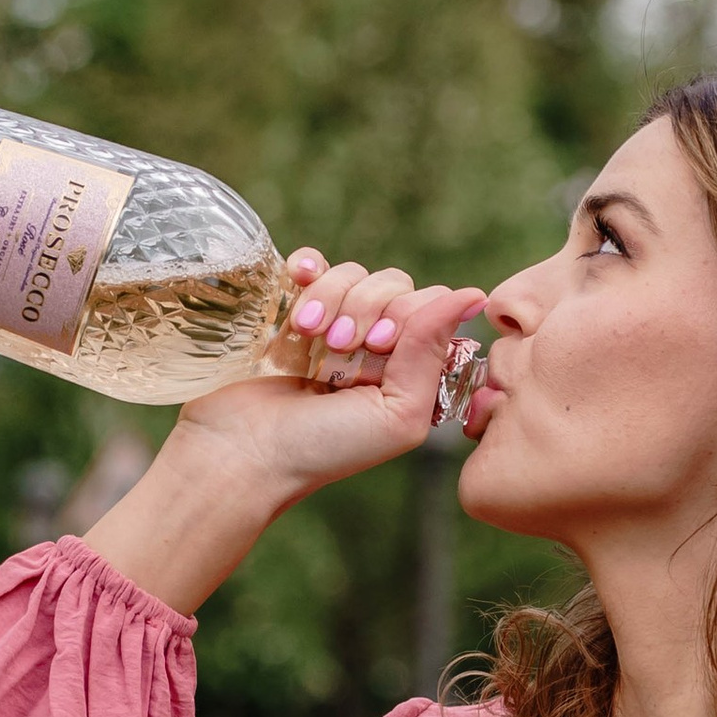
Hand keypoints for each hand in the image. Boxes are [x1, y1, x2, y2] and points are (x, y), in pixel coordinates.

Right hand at [78, 252, 485, 614]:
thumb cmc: (324, 448)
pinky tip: (296, 280)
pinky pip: (310, 264)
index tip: (379, 347)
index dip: (407, 315)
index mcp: (406, 369)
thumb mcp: (397, 413)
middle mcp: (373, 344)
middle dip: (367, 308)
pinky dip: (306, 266)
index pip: (429, 307)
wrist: (243, 452)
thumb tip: (472, 295)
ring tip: (308, 335)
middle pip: (393, 284)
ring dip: (332, 297)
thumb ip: (431, 353)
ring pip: (351, 273)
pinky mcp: (288, 310)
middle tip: (339, 346)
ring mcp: (330, 324)